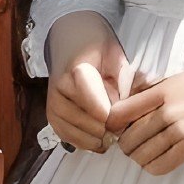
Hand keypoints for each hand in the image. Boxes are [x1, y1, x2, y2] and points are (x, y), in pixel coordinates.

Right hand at [44, 12, 132, 153]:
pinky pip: (72, 141)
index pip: (101, 111)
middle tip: (123, 119)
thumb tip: (132, 110)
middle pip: (93, 128)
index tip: (128, 112)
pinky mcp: (51, 119)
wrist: (69, 43)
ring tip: (111, 124)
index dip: (119, 117)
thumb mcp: (116, 55)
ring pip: (83, 138)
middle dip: (112, 128)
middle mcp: (60, 93)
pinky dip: (89, 140)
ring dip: (101, 137)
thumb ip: (124, 81)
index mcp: (78, 73)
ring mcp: (53, 107)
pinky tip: (99, 131)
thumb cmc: (95, 47)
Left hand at [105, 55, 183, 174]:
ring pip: (142, 154)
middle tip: (133, 143)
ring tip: (146, 152)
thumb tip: (126, 107)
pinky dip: (153, 166)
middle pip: (128, 138)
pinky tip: (157, 160)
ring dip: (139, 157)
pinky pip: (160, 166)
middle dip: (126, 144)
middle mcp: (167, 110)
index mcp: (161, 90)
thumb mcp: (177, 78)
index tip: (118, 128)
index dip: (113, 125)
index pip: (119, 113)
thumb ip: (151, 91)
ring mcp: (180, 130)